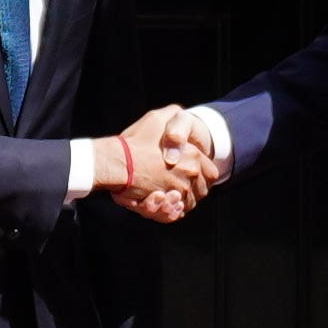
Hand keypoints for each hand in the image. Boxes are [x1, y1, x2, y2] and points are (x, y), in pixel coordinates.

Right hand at [96, 105, 218, 222]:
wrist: (117, 162)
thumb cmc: (135, 141)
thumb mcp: (157, 118)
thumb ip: (173, 114)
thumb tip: (180, 114)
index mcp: (193, 156)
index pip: (211, 173)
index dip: (202, 175)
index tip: (189, 174)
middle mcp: (190, 174)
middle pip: (203, 189)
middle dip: (194, 189)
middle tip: (178, 184)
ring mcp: (179, 190)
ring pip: (189, 202)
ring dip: (181, 200)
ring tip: (167, 192)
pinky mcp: (166, 203)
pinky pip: (176, 213)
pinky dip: (171, 211)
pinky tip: (161, 201)